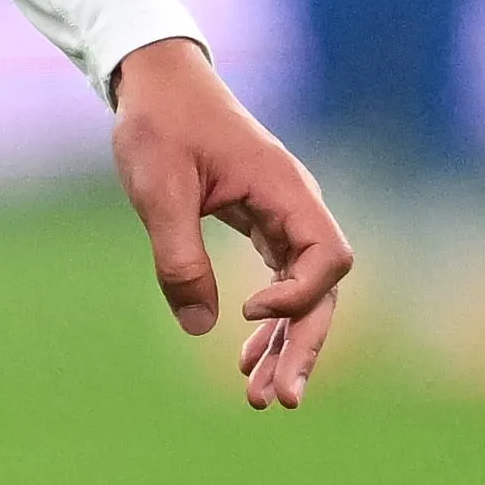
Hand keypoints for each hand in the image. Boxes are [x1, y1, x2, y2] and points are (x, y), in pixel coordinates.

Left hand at [106, 37, 349, 409]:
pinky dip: (268, 323)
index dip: (298, 296)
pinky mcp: (262, 225)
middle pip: (323, 291)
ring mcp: (283, 217)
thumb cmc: (159, 125)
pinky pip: (280, 282)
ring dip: (286, 346)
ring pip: (303, 294)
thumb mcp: (159, 191)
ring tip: (259, 398)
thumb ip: (179, 257)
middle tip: (277, 400)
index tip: (246, 312)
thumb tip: (201, 327)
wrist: (156, 84)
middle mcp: (296, 207)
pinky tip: (245, 358)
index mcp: (286, 190)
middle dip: (303, 347)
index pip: (328, 258)